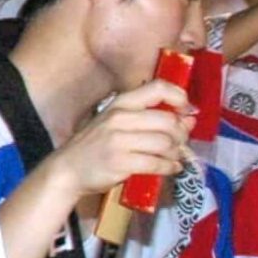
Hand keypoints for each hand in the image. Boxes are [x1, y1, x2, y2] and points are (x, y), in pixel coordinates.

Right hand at [48, 78, 191, 200]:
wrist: (67, 169)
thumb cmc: (95, 144)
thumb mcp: (116, 122)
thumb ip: (150, 118)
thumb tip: (190, 119)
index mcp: (121, 103)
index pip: (158, 88)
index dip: (180, 97)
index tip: (188, 111)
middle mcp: (120, 118)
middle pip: (168, 121)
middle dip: (182, 135)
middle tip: (182, 143)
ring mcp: (119, 141)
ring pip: (165, 144)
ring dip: (176, 154)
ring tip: (175, 158)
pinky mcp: (120, 163)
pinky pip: (156, 164)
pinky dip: (169, 168)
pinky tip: (171, 169)